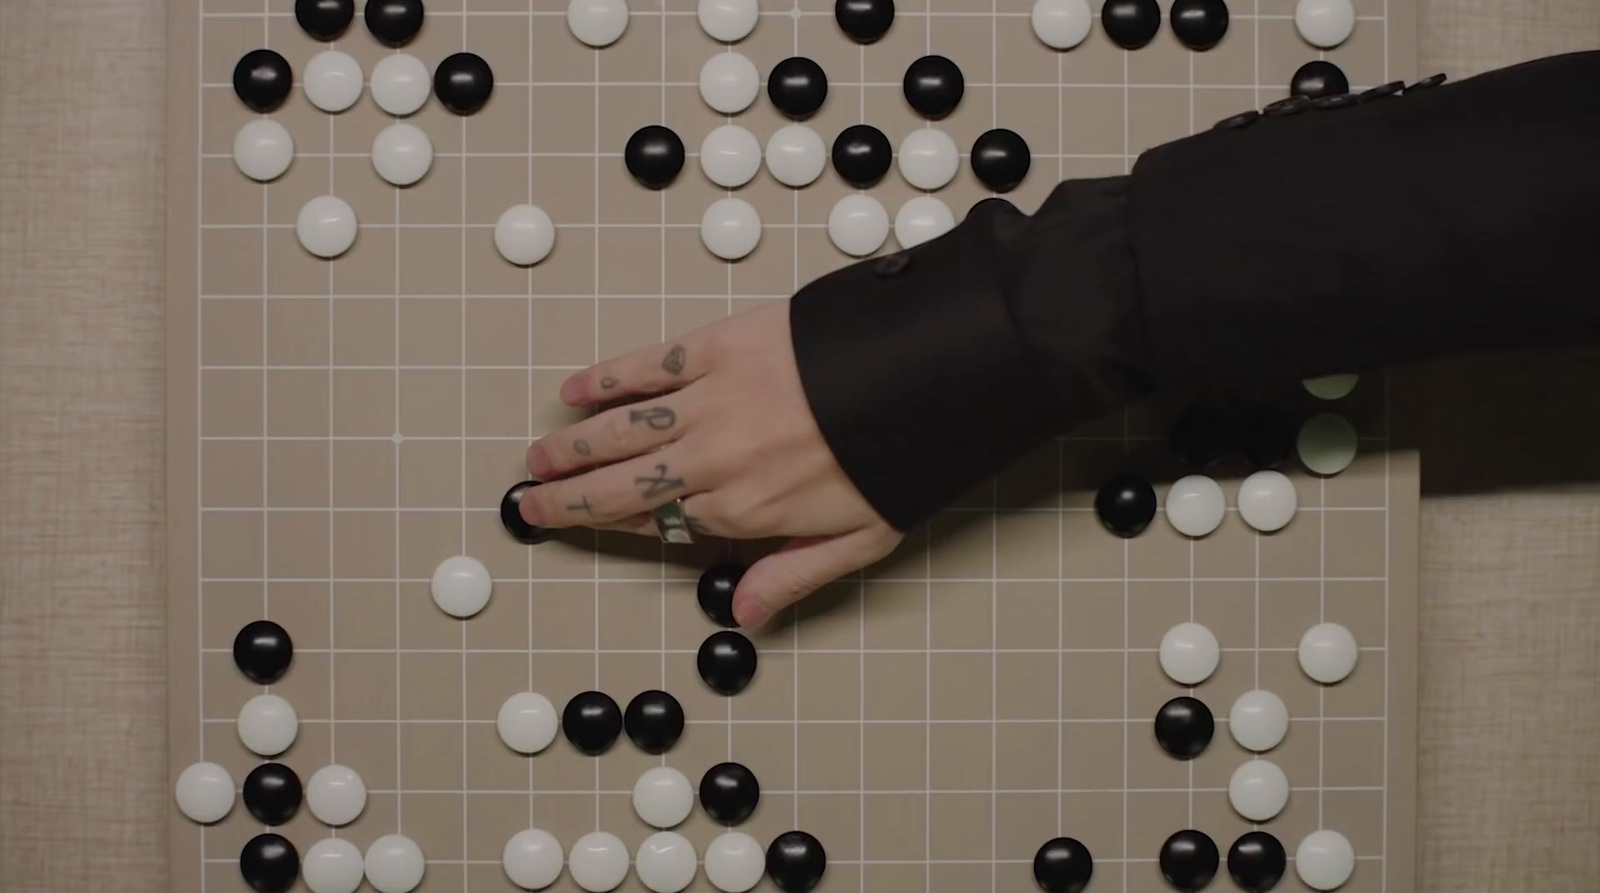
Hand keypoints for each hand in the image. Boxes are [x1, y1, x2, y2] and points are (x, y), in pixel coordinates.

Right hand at [519, 301, 903, 627]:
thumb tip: (745, 617)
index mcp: (744, 511)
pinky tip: (574, 389)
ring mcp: (710, 403)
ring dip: (571, 446)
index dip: (610, 527)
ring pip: (619, 431)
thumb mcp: (859, 540)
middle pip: (619, 486)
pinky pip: (646, 367)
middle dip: (566, 498)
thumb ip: (792, 575)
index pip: (657, 525)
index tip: (574, 526)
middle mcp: (713, 461)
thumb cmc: (898, 457)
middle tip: (529, 502)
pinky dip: (605, 379)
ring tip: (536, 457)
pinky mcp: (717, 348)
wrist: (923, 376)